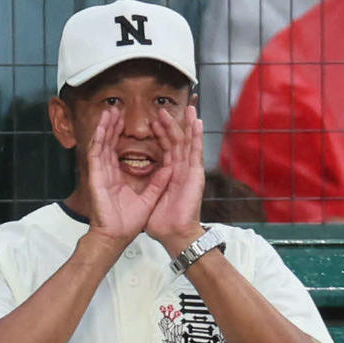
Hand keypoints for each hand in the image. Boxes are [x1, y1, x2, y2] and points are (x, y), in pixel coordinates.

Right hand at [87, 107, 172, 247]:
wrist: (117, 237)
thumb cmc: (128, 223)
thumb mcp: (150, 198)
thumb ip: (158, 182)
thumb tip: (169, 167)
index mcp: (118, 177)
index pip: (119, 150)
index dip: (123, 135)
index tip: (127, 122)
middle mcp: (107, 172)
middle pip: (109, 143)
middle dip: (113, 125)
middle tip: (117, 109)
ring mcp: (100, 173)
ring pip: (101, 144)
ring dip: (105, 127)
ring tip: (110, 111)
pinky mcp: (96, 177)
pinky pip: (96, 153)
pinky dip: (99, 138)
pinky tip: (103, 125)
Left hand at [146, 106, 205, 254]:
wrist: (173, 234)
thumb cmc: (162, 223)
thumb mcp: (150, 199)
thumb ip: (152, 186)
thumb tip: (146, 181)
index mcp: (171, 175)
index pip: (166, 150)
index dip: (160, 135)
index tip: (153, 121)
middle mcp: (182, 171)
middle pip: (176, 142)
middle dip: (171, 125)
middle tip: (164, 110)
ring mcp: (190, 172)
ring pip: (188, 143)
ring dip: (186, 125)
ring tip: (186, 108)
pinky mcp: (195, 174)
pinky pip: (196, 151)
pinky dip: (197, 136)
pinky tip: (196, 122)